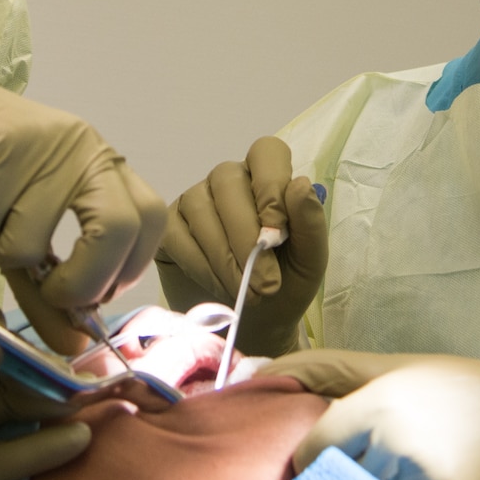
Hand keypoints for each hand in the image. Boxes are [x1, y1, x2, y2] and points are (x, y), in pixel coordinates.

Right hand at [0, 8, 164, 342]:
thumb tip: (75, 347)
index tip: (89, 295)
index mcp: (100, 165)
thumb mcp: (15, 230)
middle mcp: (82, 151)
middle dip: (81, 282)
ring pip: (28, 244)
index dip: (126, 270)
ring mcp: (43, 149)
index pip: (150, 222)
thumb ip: (47, 289)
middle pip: (117, 230)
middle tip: (48, 290)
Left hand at [0, 302, 92, 479]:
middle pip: (11, 369)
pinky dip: (43, 450)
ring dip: (59, 407)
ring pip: (20, 413)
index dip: (8, 331)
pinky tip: (75, 439)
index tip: (35, 339)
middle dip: (50, 367)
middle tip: (94, 370)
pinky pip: (9, 461)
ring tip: (104, 400)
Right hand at [155, 137, 326, 355]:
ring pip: (201, 209)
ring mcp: (194, 200)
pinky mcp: (169, 227)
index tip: (278, 232)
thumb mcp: (310, 260)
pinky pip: (176, 234)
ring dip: (225, 257)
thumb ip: (310, 223)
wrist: (254, 327)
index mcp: (267, 178)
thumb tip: (299, 185)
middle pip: (228, 181)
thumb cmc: (285, 286)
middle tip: (265, 284)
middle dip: (247, 237)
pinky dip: (199, 264)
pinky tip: (217, 286)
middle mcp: (228, 180)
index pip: (266, 152)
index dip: (271, 185)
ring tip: (244, 292)